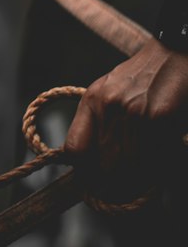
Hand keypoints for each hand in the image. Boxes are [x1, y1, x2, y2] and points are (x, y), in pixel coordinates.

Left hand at [64, 38, 187, 175]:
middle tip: (122, 191)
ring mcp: (133, 113)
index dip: (83, 172)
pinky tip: (159, 162)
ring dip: (138, 179)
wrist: (171, 55)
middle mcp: (108, 107)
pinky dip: (157, 167)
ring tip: (143, 180)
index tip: (93, 182)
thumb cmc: (140, 76)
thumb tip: (89, 163)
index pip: (75, 149)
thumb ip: (96, 122)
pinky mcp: (159, 118)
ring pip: (130, 165)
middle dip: (113, 184)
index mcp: (92, 101)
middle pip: (104, 165)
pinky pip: (154, 156)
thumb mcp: (107, 91)